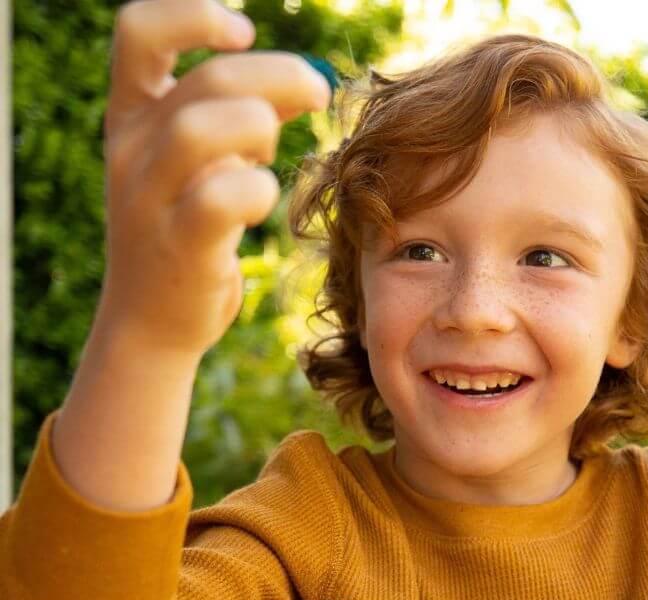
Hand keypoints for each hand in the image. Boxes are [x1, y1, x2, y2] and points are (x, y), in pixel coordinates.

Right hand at [95, 0, 331, 356]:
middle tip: (319, 95)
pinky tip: (264, 203)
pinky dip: (257, 190)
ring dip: (261, 130)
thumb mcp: (197, 167)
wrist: (152, 322)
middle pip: (205, 82)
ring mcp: (149, 199)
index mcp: (129, 117)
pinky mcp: (181, 246)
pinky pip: (223, 198)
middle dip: (277, 77)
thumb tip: (302, 84)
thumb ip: (235, 121)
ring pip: (202, 129)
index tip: (244, 32)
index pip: (138, 32)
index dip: (193, 17)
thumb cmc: (188, 234)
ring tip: (271, 156)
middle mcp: (131, 150)